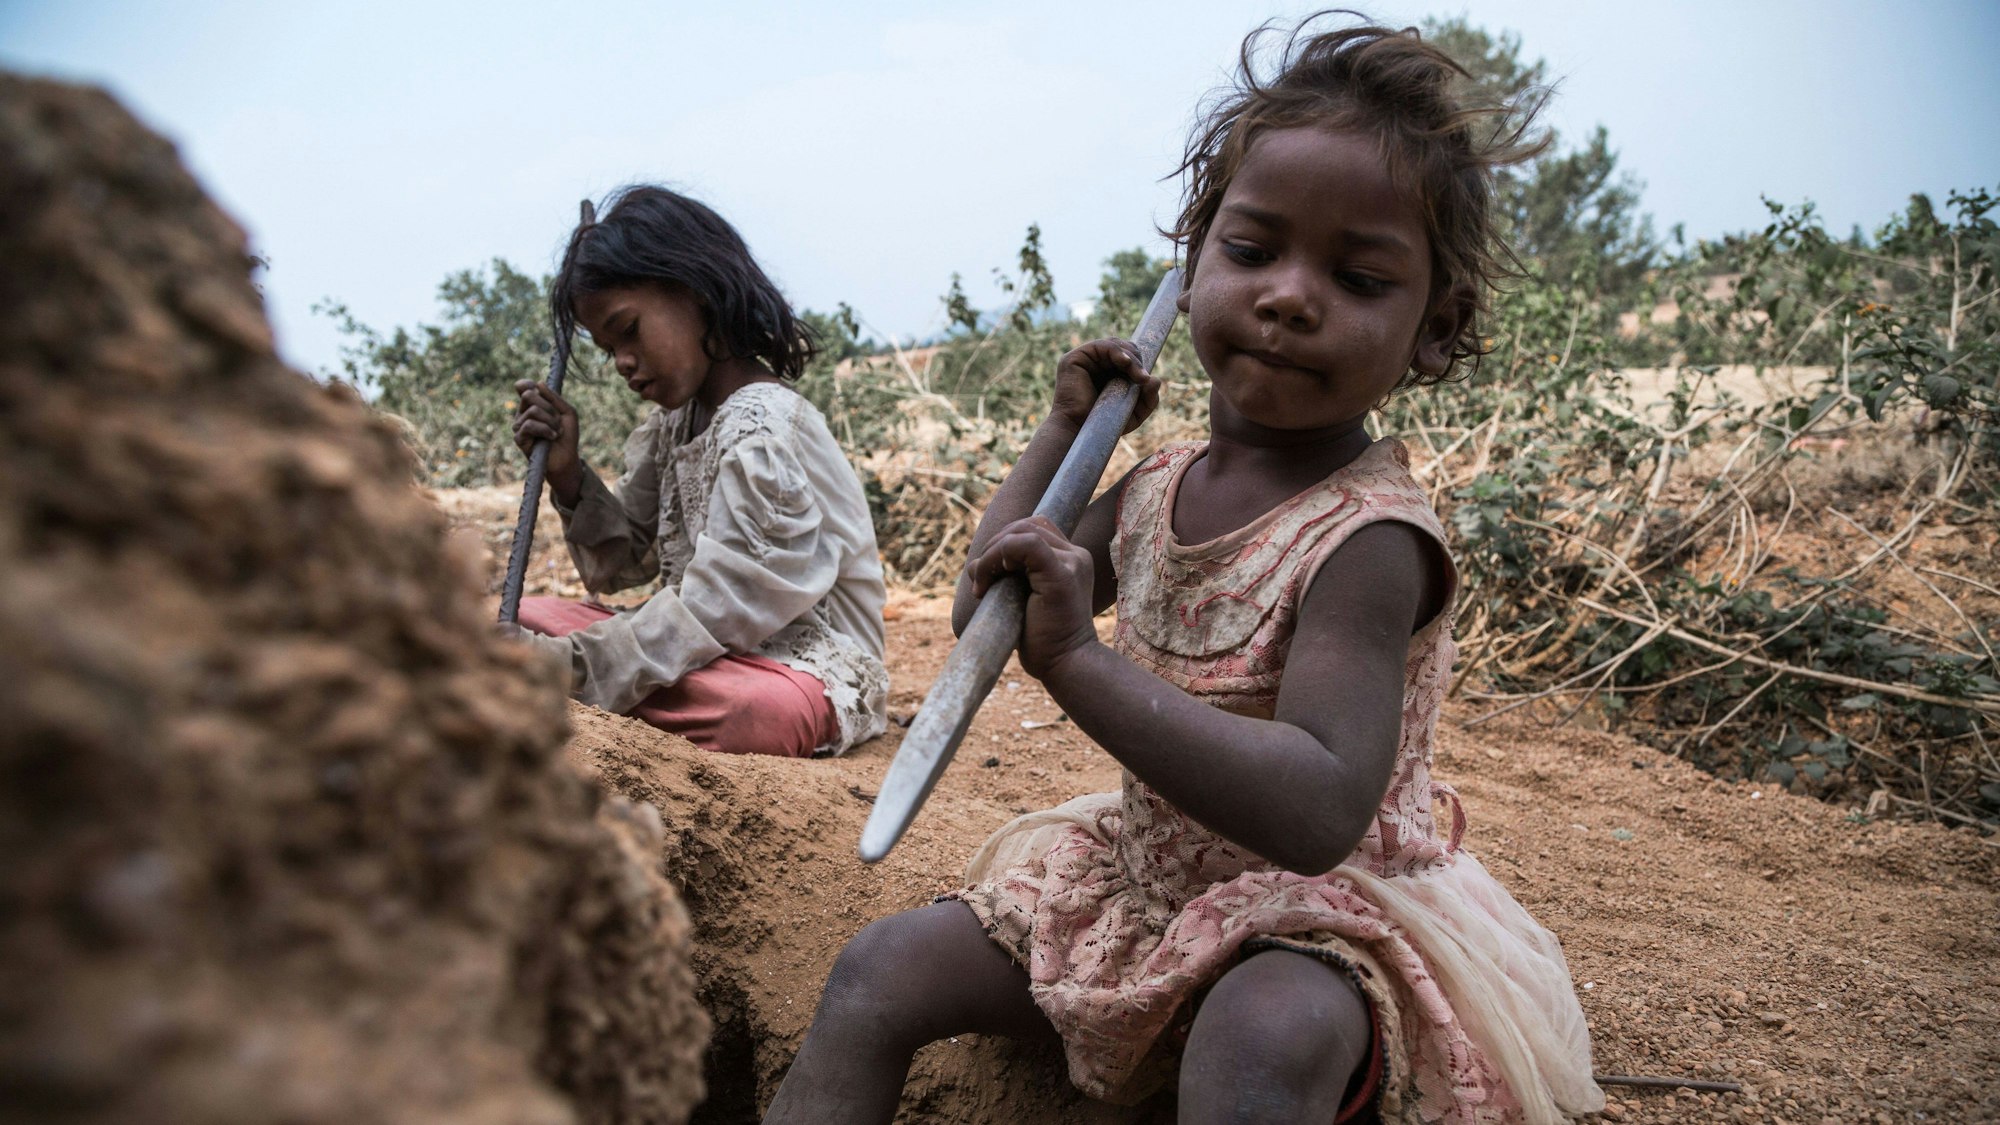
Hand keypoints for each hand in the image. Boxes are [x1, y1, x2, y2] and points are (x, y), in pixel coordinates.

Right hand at [513, 380, 581, 499]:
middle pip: (528, 395)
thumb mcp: (567, 412)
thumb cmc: (567, 435)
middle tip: (557, 420)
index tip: (536, 388)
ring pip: (532, 410)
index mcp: (533, 405)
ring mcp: (519, 425)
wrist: (566, 458)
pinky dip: (545, 430)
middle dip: (548, 406)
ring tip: (557, 432)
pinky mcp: (519, 438)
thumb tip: (538, 383)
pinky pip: (529, 425)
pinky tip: (552, 437)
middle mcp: (523, 413)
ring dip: (550, 421)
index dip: (527, 384)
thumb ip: (554, 398)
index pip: (522, 387)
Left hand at [965, 516, 1098, 680]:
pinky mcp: (1062, 574)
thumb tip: (976, 563)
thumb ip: (1013, 576)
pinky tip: (990, 581)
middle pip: (1026, 525)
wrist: (1066, 665)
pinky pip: (1026, 544)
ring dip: (991, 553)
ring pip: (1022, 532)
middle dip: (993, 546)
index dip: (1003, 542)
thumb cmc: (1044, 640)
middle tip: (980, 580)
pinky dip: (998, 555)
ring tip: (982, 584)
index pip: (1034, 528)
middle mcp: (1075, 555)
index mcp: (1070, 559)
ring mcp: (1072, 562)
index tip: (989, 575)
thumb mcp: (1025, 599)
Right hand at [1049, 338, 1160, 434]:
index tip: (1146, 379)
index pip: (1126, 355)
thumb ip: (1148, 398)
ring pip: (1114, 344)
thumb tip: (1156, 380)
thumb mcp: (1133, 412)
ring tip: (1138, 375)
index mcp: (1105, 371)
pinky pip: (1100, 345)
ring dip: (1131, 358)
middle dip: (1137, 360)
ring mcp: (1083, 359)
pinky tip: (1126, 363)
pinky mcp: (1074, 359)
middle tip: (1143, 379)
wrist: (1080, 432)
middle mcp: (1094, 363)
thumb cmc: (1103, 425)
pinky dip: (1116, 351)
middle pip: (1122, 347)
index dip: (1138, 362)